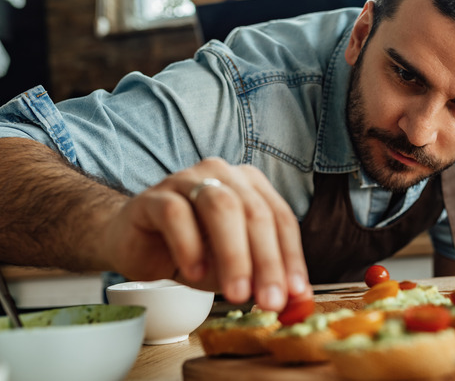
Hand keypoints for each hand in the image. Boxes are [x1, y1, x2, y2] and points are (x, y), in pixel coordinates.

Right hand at [102, 157, 311, 310]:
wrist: (135, 243)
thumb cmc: (192, 251)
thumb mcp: (234, 269)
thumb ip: (263, 279)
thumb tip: (297, 301)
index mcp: (250, 186)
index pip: (281, 218)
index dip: (291, 257)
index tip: (296, 293)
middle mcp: (223, 175)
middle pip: (255, 212)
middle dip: (267, 260)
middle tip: (271, 300)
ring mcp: (187, 180)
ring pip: (220, 207)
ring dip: (234, 254)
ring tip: (237, 293)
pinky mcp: (154, 197)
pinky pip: (175, 214)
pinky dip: (189, 246)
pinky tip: (194, 273)